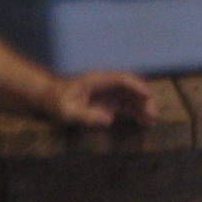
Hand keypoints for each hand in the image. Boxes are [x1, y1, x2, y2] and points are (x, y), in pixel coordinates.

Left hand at [43, 71, 158, 127]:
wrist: (48, 99)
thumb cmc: (56, 102)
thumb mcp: (67, 111)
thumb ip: (87, 115)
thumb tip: (109, 119)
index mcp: (98, 80)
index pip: (121, 79)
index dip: (136, 86)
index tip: (147, 95)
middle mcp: (106, 84)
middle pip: (130, 88)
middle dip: (144, 100)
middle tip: (153, 114)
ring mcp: (108, 93)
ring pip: (131, 97)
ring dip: (143, 107)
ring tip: (153, 121)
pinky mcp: (108, 103)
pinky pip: (126, 106)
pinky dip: (136, 113)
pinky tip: (144, 122)